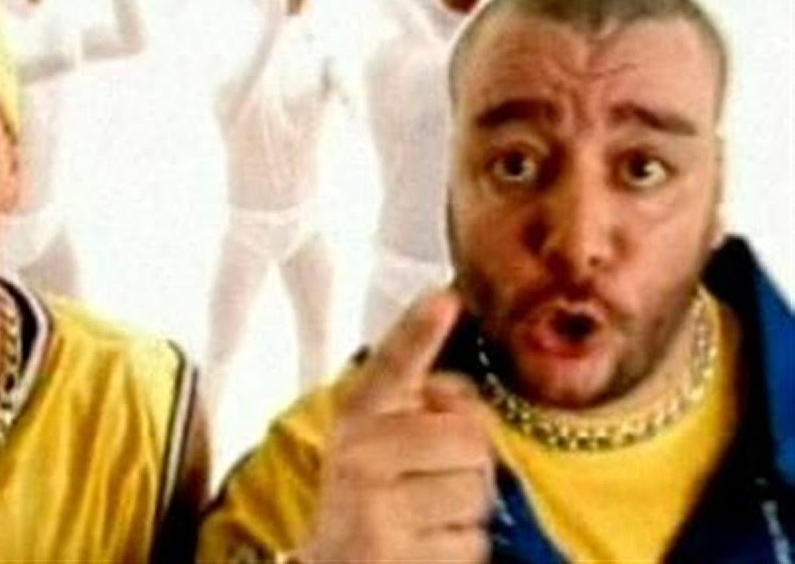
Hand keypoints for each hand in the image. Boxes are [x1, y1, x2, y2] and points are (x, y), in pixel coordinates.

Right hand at [298, 290, 493, 562]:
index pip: (393, 364)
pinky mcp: (397, 554)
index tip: (445, 298)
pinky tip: (425, 546)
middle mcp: (360, 456)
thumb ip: (419, 407)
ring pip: (478, 492)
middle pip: (470, 437)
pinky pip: (472, 542)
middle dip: (472, 463)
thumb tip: (459, 391)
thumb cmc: (372, 500)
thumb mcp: (380, 442)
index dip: (419, 330)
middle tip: (436, 478)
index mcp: (359, 417)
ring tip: (427, 516)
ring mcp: (377, 508)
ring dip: (467, 511)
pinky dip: (461, 549)